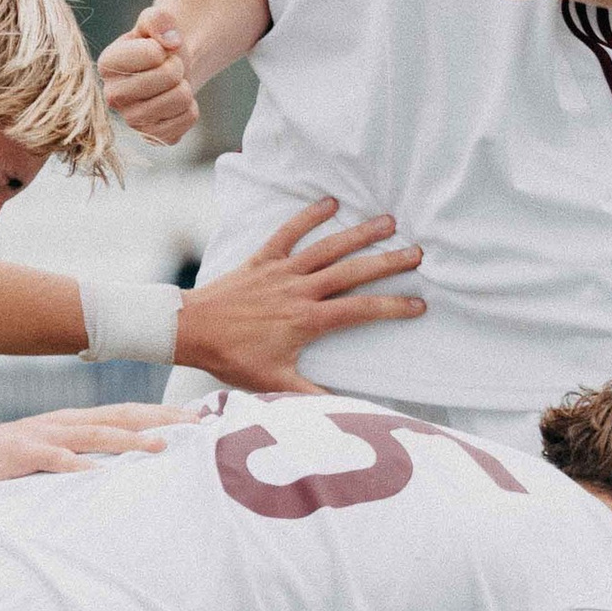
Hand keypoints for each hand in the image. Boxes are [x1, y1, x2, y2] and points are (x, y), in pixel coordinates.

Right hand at [0, 402, 183, 487]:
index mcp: (72, 421)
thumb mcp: (47, 454)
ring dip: (130, 438)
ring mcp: (44, 437)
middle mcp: (64, 423)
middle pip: (121, 415)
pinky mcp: (23, 455)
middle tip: (197, 424)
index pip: (126, 412)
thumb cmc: (3, 460)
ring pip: (95, 434)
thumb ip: (80, 457)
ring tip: (161, 446)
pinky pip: (55, 461)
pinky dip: (79, 467)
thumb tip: (117, 472)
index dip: (162, 413)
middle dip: (161, 418)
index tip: (198, 419)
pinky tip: (99, 476)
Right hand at [101, 4, 197, 147]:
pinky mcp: (154, 137)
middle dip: (177, 66)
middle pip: (169, 77)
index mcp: (107, 64)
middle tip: (168, 68)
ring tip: (171, 85)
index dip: (165, 48)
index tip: (156, 51)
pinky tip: (173, 103)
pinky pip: (188, 119)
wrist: (168, 70)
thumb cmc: (157, 44)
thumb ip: (159, 19)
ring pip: (181, 99)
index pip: (154, 54)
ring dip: (184, 87)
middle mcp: (112, 97)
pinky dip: (190, 108)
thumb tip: (171, 42)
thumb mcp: (155, 20)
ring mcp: (132, 121)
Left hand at [176, 199, 424, 392]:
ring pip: (327, 248)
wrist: (191, 330)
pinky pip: (288, 233)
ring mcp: (281, 272)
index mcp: (306, 320)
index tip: (420, 304)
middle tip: (418, 253)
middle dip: (387, 262)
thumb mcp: (274, 383)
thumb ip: (312, 395)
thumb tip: (347, 409)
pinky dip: (308, 216)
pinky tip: (331, 202)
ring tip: (388, 221)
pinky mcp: (262, 259)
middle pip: (351, 272)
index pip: (359, 311)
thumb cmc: (232, 358)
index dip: (391, 307)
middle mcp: (299, 291)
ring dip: (359, 234)